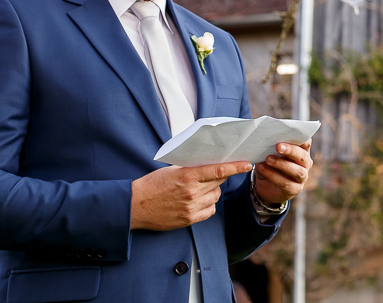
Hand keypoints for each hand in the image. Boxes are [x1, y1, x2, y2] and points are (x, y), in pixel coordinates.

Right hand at [131, 160, 251, 230]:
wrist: (135, 206)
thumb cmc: (151, 185)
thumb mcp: (171, 170)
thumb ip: (191, 168)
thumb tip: (210, 164)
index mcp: (187, 176)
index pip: (218, 170)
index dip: (236, 167)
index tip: (247, 164)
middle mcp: (192, 192)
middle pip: (218, 183)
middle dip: (219, 178)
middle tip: (213, 175)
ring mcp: (191, 207)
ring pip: (215, 196)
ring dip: (212, 191)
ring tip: (199, 189)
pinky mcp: (189, 219)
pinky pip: (210, 210)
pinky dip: (208, 205)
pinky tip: (199, 201)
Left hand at [253, 139, 312, 206]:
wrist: (265, 185)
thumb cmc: (270, 164)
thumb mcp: (271, 153)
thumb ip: (273, 146)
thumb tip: (268, 137)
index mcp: (302, 152)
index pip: (306, 143)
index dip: (301, 138)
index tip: (290, 133)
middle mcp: (305, 164)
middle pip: (303, 156)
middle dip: (291, 150)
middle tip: (277, 146)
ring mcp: (302, 178)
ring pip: (297, 171)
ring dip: (282, 164)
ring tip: (268, 159)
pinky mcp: (295, 190)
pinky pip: (286, 183)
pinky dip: (273, 176)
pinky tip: (263, 169)